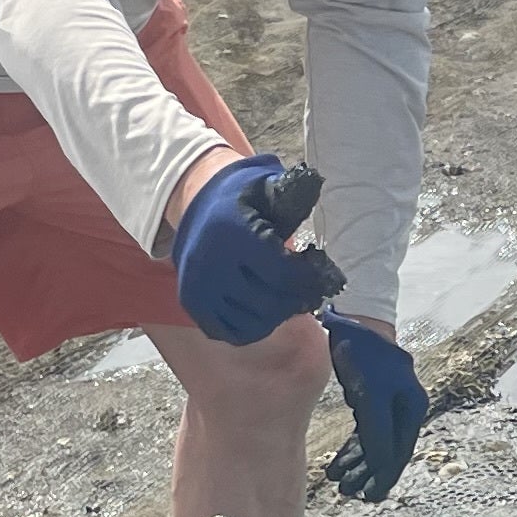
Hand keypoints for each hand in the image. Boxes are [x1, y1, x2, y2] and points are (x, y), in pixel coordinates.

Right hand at [169, 153, 344, 346]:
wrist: (194, 200)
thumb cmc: (240, 196)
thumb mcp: (265, 184)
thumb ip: (291, 192)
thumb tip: (315, 184)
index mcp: (233, 234)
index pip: (282, 274)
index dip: (310, 281)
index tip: (324, 277)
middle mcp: (211, 264)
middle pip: (270, 304)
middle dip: (297, 300)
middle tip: (310, 293)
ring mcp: (198, 287)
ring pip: (253, 322)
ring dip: (277, 315)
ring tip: (287, 298)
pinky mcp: (191, 302)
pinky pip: (229, 331)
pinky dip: (253, 327)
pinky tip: (264, 309)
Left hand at [318, 310, 427, 502]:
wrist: (353, 320)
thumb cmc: (365, 355)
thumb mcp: (371, 395)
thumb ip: (376, 430)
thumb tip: (381, 464)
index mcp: (411, 407)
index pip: (398, 450)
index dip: (383, 475)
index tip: (369, 495)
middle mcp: (404, 408)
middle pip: (388, 451)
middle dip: (369, 475)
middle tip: (350, 494)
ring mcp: (388, 403)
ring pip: (374, 444)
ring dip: (357, 465)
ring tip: (341, 483)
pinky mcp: (370, 398)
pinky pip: (364, 432)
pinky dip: (352, 450)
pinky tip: (339, 464)